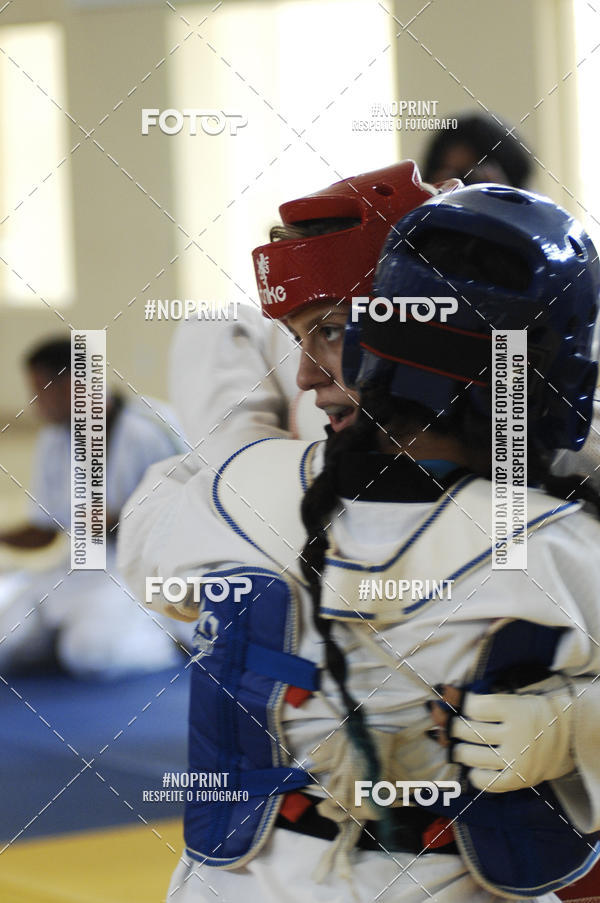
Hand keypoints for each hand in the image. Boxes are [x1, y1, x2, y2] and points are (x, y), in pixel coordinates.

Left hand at [449, 685, 574, 791]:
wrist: (567, 738)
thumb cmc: (532, 714)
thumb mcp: (511, 699)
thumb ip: (479, 700)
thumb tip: (443, 693)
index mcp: (515, 711)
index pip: (473, 707)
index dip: (457, 700)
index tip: (448, 696)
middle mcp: (516, 736)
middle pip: (468, 731)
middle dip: (450, 726)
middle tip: (446, 722)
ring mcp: (516, 760)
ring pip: (470, 755)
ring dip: (457, 749)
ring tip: (458, 745)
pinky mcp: (517, 780)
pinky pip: (485, 781)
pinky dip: (473, 774)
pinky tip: (474, 766)